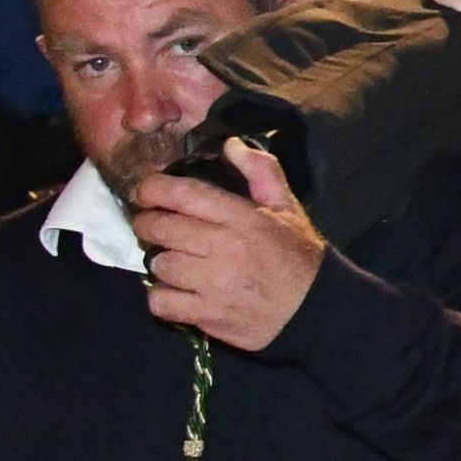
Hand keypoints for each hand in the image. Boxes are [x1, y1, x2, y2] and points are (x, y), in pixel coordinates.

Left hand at [129, 141, 325, 351]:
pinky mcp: (207, 316)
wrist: (315, 309)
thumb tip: (230, 145)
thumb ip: (261, 172)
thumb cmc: (297, 256)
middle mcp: (224, 249)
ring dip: (161, 261)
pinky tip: (176, 291)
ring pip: (159, 265)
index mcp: (243, 219)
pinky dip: (162, 296)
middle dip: (148, 223)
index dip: (153, 188)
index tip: (145, 191)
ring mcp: (213, 285)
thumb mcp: (286, 208)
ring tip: (173, 260)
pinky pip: (161, 302)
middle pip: (160, 228)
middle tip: (152, 226)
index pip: (184, 194)